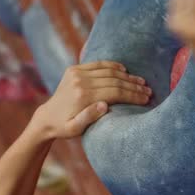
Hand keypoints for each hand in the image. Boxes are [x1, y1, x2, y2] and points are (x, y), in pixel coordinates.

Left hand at [32, 61, 151, 138]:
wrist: (46, 117)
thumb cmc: (64, 127)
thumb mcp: (75, 129)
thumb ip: (89, 118)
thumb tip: (105, 106)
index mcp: (82, 96)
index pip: (115, 92)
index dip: (133, 95)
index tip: (146, 98)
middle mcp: (80, 81)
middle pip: (114, 81)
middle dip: (133, 86)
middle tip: (148, 90)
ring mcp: (76, 73)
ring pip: (108, 71)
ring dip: (127, 76)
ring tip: (141, 82)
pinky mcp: (74, 69)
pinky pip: (98, 65)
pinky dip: (113, 66)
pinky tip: (124, 70)